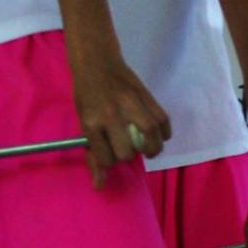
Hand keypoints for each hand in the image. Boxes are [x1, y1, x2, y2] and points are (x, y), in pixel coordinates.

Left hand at [69, 42, 171, 185]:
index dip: (108, 160)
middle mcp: (111, 115)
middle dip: (127, 154)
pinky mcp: (147, 97)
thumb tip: (99, 186)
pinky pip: (163, 122)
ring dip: (150, 149)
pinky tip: (158, 135)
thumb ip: (92, 153)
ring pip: (150, 138)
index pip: (106, 157)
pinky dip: (164, 134)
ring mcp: (131, 105)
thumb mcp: (83, 122)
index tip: (108, 152)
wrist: (97, 62)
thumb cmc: (87, 94)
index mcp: (91, 122)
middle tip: (126, 146)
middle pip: (127, 152)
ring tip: (146, 148)